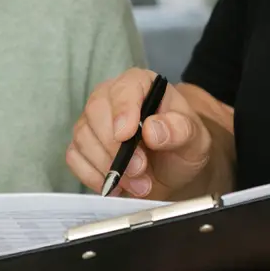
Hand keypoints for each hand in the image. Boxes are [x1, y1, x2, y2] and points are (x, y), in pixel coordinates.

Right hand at [67, 69, 214, 199]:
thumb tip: (151, 130)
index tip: (126, 135)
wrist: (171, 169)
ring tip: (139, 183)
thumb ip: (180, 130)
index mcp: (140, 85)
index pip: (123, 89)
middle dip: (115, 147)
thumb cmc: (182, 145)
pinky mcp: (82, 146)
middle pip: (95, 112)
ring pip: (83, 137)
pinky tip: (117, 185)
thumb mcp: (195, 138)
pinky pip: (74, 158)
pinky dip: (93, 176)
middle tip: (139, 170)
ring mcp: (92, 122)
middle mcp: (111, 97)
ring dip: (108, 167)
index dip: (122, 110)